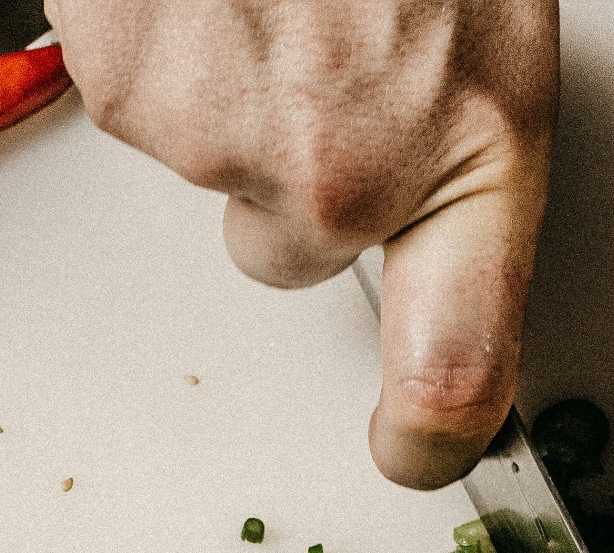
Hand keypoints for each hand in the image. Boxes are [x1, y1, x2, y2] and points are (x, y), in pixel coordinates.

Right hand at [45, 0, 557, 487]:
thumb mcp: (486, 31)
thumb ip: (449, 150)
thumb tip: (416, 230)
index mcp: (474, 152)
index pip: (462, 367)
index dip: (433, 433)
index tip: (414, 449)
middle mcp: (346, 174)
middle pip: (288, 252)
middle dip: (293, 173)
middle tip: (321, 57)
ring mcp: (225, 138)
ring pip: (210, 166)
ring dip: (232, 90)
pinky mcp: (127, 90)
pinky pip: (139, 103)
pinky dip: (164, 47)